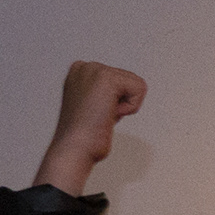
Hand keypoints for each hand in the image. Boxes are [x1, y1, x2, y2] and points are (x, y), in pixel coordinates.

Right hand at [35, 61, 144, 195]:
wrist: (74, 148)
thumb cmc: (84, 137)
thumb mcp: (94, 107)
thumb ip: (104, 95)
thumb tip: (116, 96)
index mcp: (80, 71)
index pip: (122, 81)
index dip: (117, 103)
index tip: (97, 113)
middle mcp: (85, 66)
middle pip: (132, 81)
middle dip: (123, 104)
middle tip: (100, 116)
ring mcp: (93, 69)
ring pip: (137, 84)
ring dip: (126, 106)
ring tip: (103, 115)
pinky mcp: (106, 77)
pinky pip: (140, 88)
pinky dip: (130, 107)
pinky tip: (108, 114)